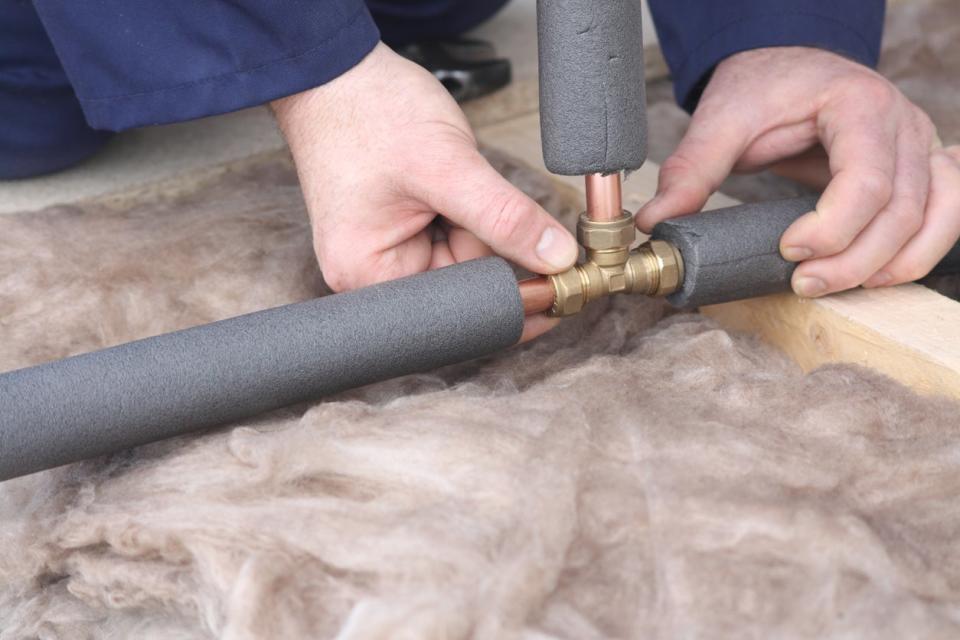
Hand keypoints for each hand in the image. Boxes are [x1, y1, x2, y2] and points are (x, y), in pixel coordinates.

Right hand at [272, 43, 577, 339]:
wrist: (336, 72)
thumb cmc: (368, 112)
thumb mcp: (447, 165)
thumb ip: (506, 217)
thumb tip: (557, 258)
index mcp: (369, 275)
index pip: (457, 313)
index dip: (509, 299)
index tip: (554, 279)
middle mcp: (371, 277)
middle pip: (462, 288)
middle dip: (487, 246)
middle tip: (477, 195)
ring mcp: (385, 255)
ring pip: (463, 260)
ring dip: (477, 224)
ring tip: (449, 178)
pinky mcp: (397, 234)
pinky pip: (451, 238)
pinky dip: (465, 213)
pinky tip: (447, 181)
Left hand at [637, 47, 959, 297]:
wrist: (787, 67)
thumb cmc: (763, 89)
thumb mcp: (722, 119)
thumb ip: (692, 169)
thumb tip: (654, 222)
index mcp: (857, 105)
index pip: (867, 177)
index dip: (835, 225)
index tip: (790, 251)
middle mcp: (900, 125)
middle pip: (902, 207)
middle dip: (854, 258)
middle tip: (803, 283)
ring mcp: (918, 147)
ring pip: (934, 215)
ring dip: (893, 261)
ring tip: (840, 286)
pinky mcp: (919, 168)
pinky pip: (947, 211)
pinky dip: (924, 247)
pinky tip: (883, 273)